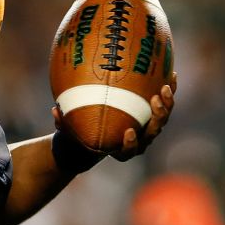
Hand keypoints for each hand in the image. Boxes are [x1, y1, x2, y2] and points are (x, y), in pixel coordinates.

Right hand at [51, 72, 177, 161]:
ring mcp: (148, 127)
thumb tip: (55, 110)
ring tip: (166, 85)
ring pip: (162, 118)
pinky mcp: (154, 114)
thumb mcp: (69, 129)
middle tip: (154, 101)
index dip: (131, 144)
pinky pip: (164, 102)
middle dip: (157, 117)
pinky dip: (169, 90)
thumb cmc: (81, 132)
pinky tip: (170, 73)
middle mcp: (138, 140)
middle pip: (152, 132)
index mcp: (119, 148)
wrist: (96, 133)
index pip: (128, 151)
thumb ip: (62, 122)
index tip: (128, 132)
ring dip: (167, 103)